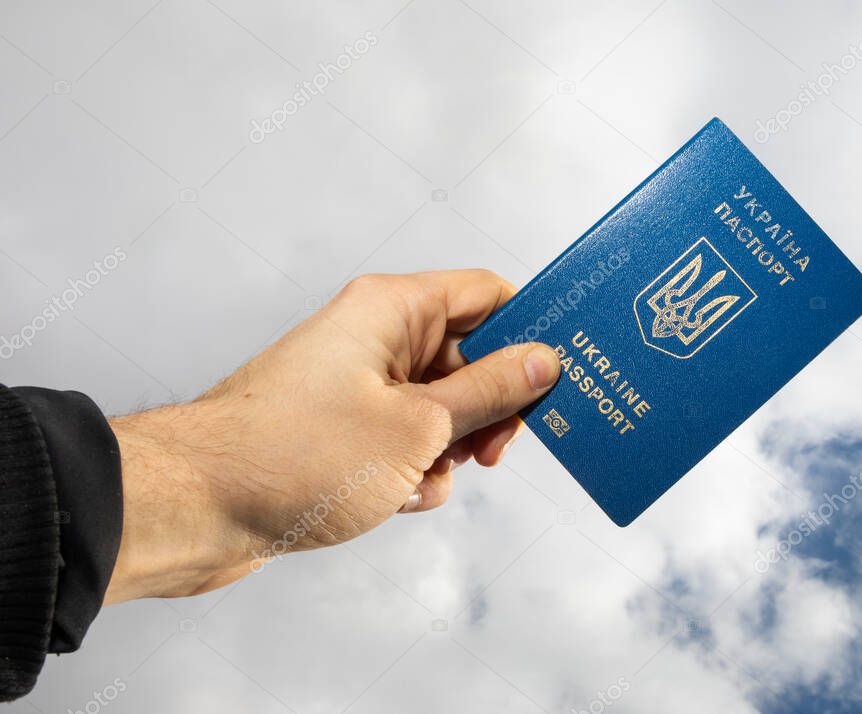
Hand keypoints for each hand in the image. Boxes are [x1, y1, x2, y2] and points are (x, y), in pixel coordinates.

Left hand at [104, 270, 559, 602]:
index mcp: (393, 308)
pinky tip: (390, 498)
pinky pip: (405, 442)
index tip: (562, 375)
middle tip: (492, 450)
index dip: (530, 331)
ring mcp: (358, 385)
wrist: (197, 507)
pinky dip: (412, 474)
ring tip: (417, 480)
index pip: (487, 294)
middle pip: (469, 358)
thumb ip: (490, 392)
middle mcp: (375, 337)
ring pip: (440, 409)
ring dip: (446, 453)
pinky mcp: (343, 430)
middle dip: (488, 410)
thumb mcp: (417, 426)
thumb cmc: (295, 453)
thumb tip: (545, 360)